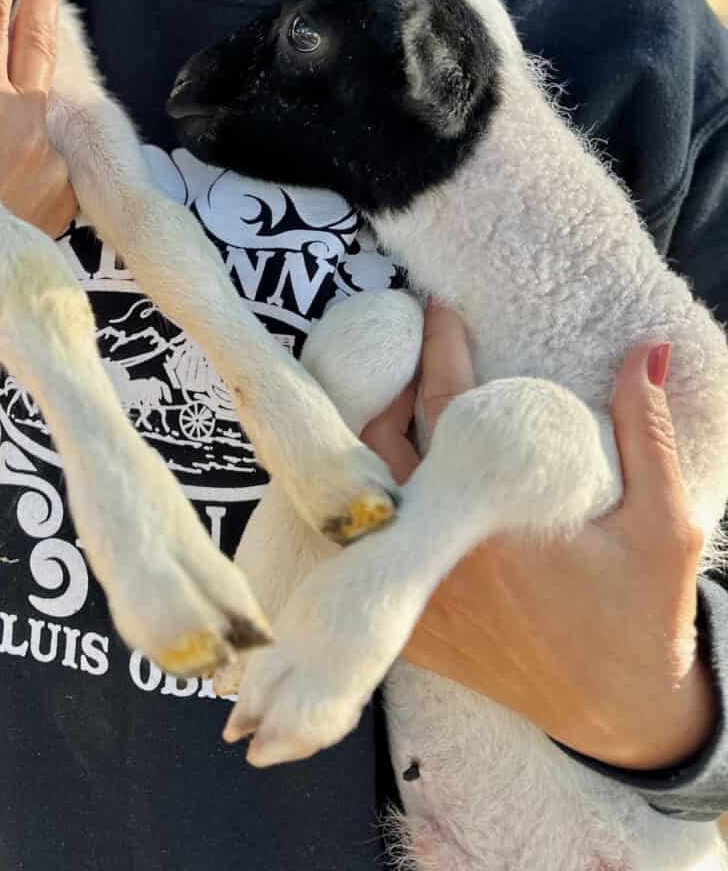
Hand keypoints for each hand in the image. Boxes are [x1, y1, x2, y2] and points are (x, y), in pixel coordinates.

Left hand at [360, 302, 716, 770]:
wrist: (617, 712)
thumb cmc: (641, 611)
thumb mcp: (663, 524)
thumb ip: (645, 433)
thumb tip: (646, 351)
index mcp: (494, 519)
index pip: (448, 407)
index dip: (439, 348)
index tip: (434, 306)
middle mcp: (438, 552)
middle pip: (377, 442)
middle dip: (382, 383)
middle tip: (398, 342)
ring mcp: (412, 590)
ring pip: (356, 490)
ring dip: (361, 435)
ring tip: (383, 389)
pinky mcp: (404, 622)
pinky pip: (356, 545)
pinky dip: (354, 498)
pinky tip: (367, 462)